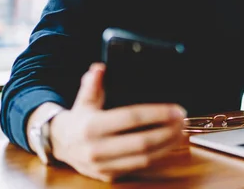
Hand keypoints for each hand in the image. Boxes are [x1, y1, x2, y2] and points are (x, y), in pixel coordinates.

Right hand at [49, 63, 186, 181]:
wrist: (60, 145)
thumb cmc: (79, 119)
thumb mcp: (84, 99)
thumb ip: (93, 83)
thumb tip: (100, 67)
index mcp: (91, 126)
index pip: (131, 118)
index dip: (157, 113)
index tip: (175, 109)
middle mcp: (96, 149)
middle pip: (142, 141)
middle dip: (168, 131)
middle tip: (183, 120)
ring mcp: (103, 165)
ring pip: (143, 158)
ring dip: (167, 145)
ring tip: (181, 132)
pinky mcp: (109, 176)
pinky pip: (139, 167)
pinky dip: (158, 156)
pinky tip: (170, 145)